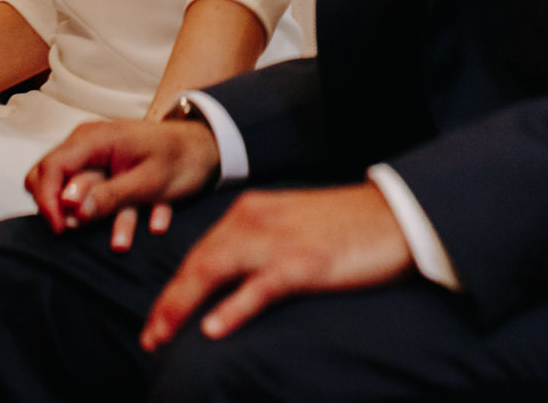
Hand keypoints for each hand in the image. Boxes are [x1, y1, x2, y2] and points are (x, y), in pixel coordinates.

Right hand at [24, 118, 218, 235]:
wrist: (209, 147)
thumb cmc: (181, 159)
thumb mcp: (148, 182)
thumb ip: (109, 196)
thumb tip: (71, 209)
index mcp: (94, 139)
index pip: (49, 168)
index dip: (48, 202)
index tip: (62, 229)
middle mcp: (88, 143)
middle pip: (48, 177)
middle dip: (62, 209)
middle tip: (77, 232)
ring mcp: (96, 156)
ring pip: (72, 189)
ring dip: (94, 216)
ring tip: (123, 243)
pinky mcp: (105, 170)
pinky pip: (91, 193)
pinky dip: (114, 212)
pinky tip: (153, 223)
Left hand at [140, 182, 415, 349]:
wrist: (397, 215)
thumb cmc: (348, 226)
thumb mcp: (293, 224)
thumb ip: (259, 243)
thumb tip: (228, 281)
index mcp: (253, 210)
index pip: (200, 251)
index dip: (175, 286)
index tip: (159, 318)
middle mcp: (257, 220)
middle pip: (198, 262)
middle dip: (168, 302)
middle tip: (150, 338)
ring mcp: (280, 241)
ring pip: (214, 271)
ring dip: (182, 306)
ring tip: (163, 336)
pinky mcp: (305, 263)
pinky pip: (259, 287)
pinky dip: (233, 308)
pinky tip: (214, 329)